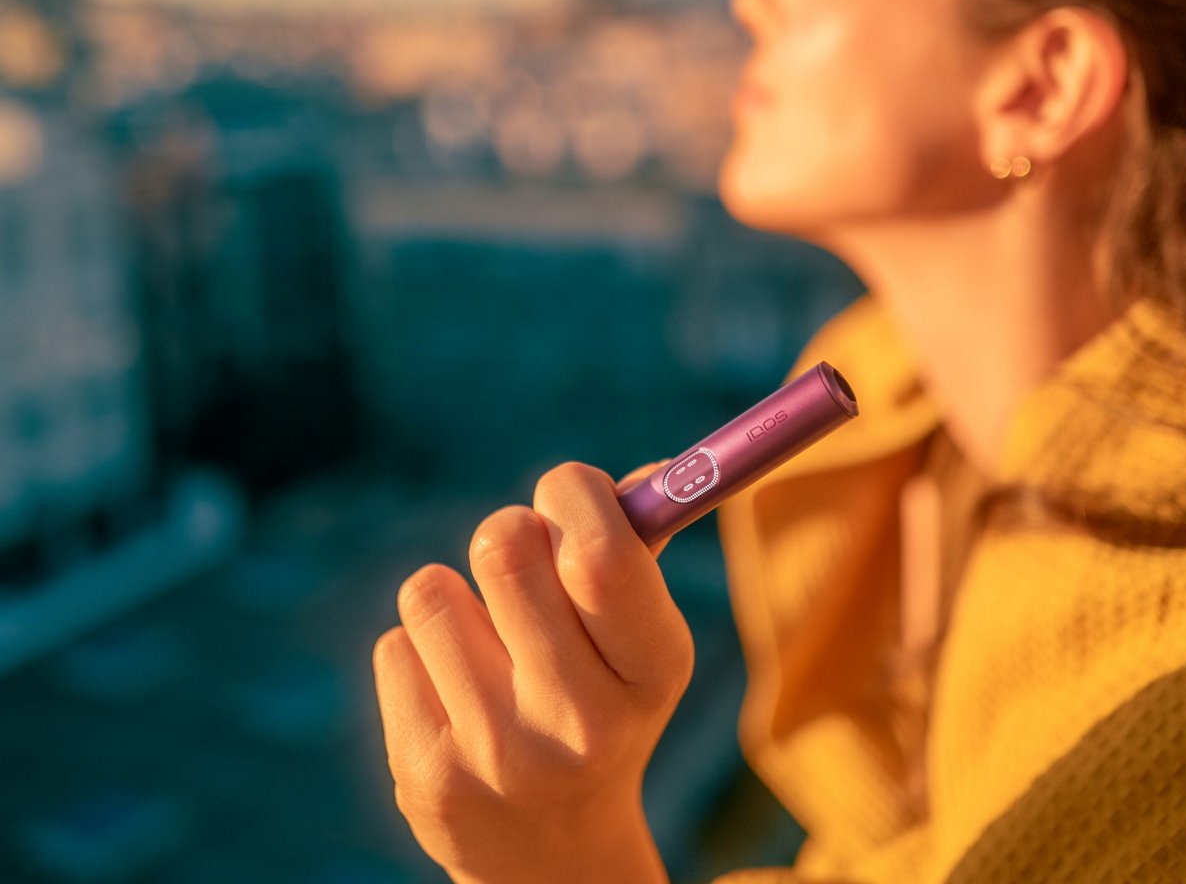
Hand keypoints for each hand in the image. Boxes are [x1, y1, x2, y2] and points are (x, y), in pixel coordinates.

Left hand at [372, 461, 693, 883]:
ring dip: (456, 597)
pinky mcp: (426, 773)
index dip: (573, 494)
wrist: (555, 850)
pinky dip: (420, 651)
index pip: (599, 553)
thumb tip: (642, 476)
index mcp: (651, 669)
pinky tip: (455, 693)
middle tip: (521, 558)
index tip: (567, 495)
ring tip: (486, 639)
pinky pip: (396, 645)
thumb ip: (634, 549)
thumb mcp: (639, 641)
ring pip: (432, 589)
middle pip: (503, 546)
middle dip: (508, 531)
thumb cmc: (602, 700)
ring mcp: (497, 752)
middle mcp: (581, 720)